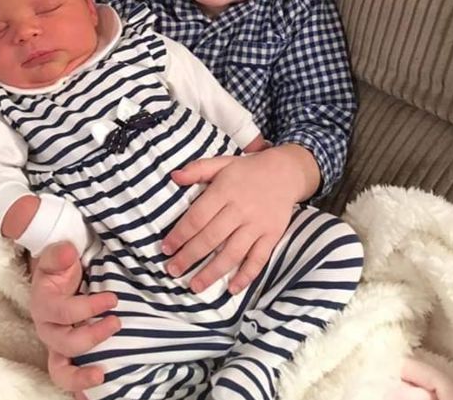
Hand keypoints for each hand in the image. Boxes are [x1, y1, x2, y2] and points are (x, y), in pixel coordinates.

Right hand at [30, 242, 119, 393]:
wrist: (56, 275)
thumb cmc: (60, 267)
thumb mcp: (58, 256)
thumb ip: (60, 254)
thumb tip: (68, 252)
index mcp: (44, 305)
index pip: (65, 312)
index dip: (89, 307)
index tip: (113, 299)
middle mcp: (48, 329)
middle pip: (65, 344)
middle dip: (92, 337)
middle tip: (117, 323)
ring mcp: (56, 345)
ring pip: (60, 370)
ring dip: (79, 376)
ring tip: (101, 375)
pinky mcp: (65, 354)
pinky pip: (68, 376)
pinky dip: (79, 389)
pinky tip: (92, 395)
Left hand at [163, 144, 319, 294]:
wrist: (286, 172)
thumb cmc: (247, 170)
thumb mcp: (221, 163)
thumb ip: (197, 169)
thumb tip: (174, 177)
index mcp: (225, 190)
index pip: (198, 217)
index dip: (180, 234)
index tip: (166, 249)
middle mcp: (241, 209)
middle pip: (211, 238)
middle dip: (190, 257)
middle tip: (173, 271)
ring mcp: (258, 225)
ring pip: (232, 253)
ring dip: (212, 272)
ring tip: (195, 286)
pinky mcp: (272, 235)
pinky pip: (259, 259)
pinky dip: (246, 276)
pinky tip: (232, 289)